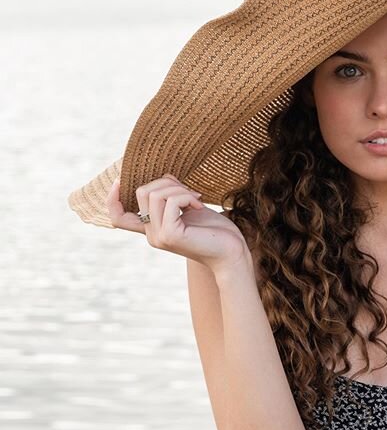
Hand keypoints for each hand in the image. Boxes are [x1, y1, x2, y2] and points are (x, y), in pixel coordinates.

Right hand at [105, 173, 250, 277]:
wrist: (232, 252)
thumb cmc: (214, 230)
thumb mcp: (189, 207)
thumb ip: (172, 195)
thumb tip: (164, 177)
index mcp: (152, 228)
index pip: (117, 218)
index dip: (112, 198)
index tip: (120, 180)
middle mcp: (151, 234)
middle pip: (142, 192)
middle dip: (167, 182)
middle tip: (189, 192)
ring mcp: (158, 236)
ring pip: (154, 194)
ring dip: (179, 189)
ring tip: (196, 199)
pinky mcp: (170, 235)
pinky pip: (170, 202)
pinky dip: (186, 196)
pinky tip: (199, 204)